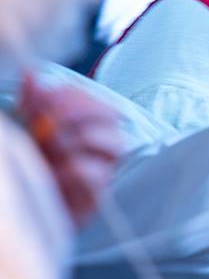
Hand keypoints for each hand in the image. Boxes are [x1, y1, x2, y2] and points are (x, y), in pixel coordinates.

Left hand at [20, 72, 122, 224]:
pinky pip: (98, 175)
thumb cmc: (28, 166)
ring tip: (51, 147)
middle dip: (77, 113)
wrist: (20, 206)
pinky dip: (75, 169)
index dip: (72, 96)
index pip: (96, 99)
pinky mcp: (96, 197)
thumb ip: (31, 102)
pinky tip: (54, 173)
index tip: (42, 99)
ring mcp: (103, 170)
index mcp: (88, 125)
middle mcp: (102, 145)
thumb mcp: (25, 128)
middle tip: (46, 122)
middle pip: (113, 116)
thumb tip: (30, 72)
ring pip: (117, 144)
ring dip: (80, 139)